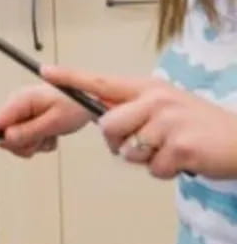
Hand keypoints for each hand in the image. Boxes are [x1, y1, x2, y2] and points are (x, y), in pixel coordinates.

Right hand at [0, 83, 90, 156]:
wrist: (90, 100)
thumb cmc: (75, 104)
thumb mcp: (55, 121)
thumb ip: (30, 131)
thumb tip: (7, 139)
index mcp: (20, 101)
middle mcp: (17, 106)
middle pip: (5, 137)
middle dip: (25, 144)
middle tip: (44, 138)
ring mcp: (22, 113)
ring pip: (16, 141)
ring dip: (35, 143)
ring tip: (51, 134)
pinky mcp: (27, 120)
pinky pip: (27, 140)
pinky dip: (40, 141)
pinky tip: (51, 133)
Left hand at [42, 64, 236, 178]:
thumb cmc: (198, 127)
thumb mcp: (165, 107)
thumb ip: (133, 109)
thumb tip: (101, 119)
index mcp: (147, 89)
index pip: (101, 82)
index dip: (71, 78)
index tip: (44, 71)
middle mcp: (156, 99)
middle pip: (108, 127)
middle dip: (119, 144)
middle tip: (145, 145)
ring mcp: (169, 122)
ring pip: (129, 152)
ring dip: (146, 160)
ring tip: (170, 150)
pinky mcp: (180, 146)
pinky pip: (152, 169)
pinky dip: (165, 172)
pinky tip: (184, 160)